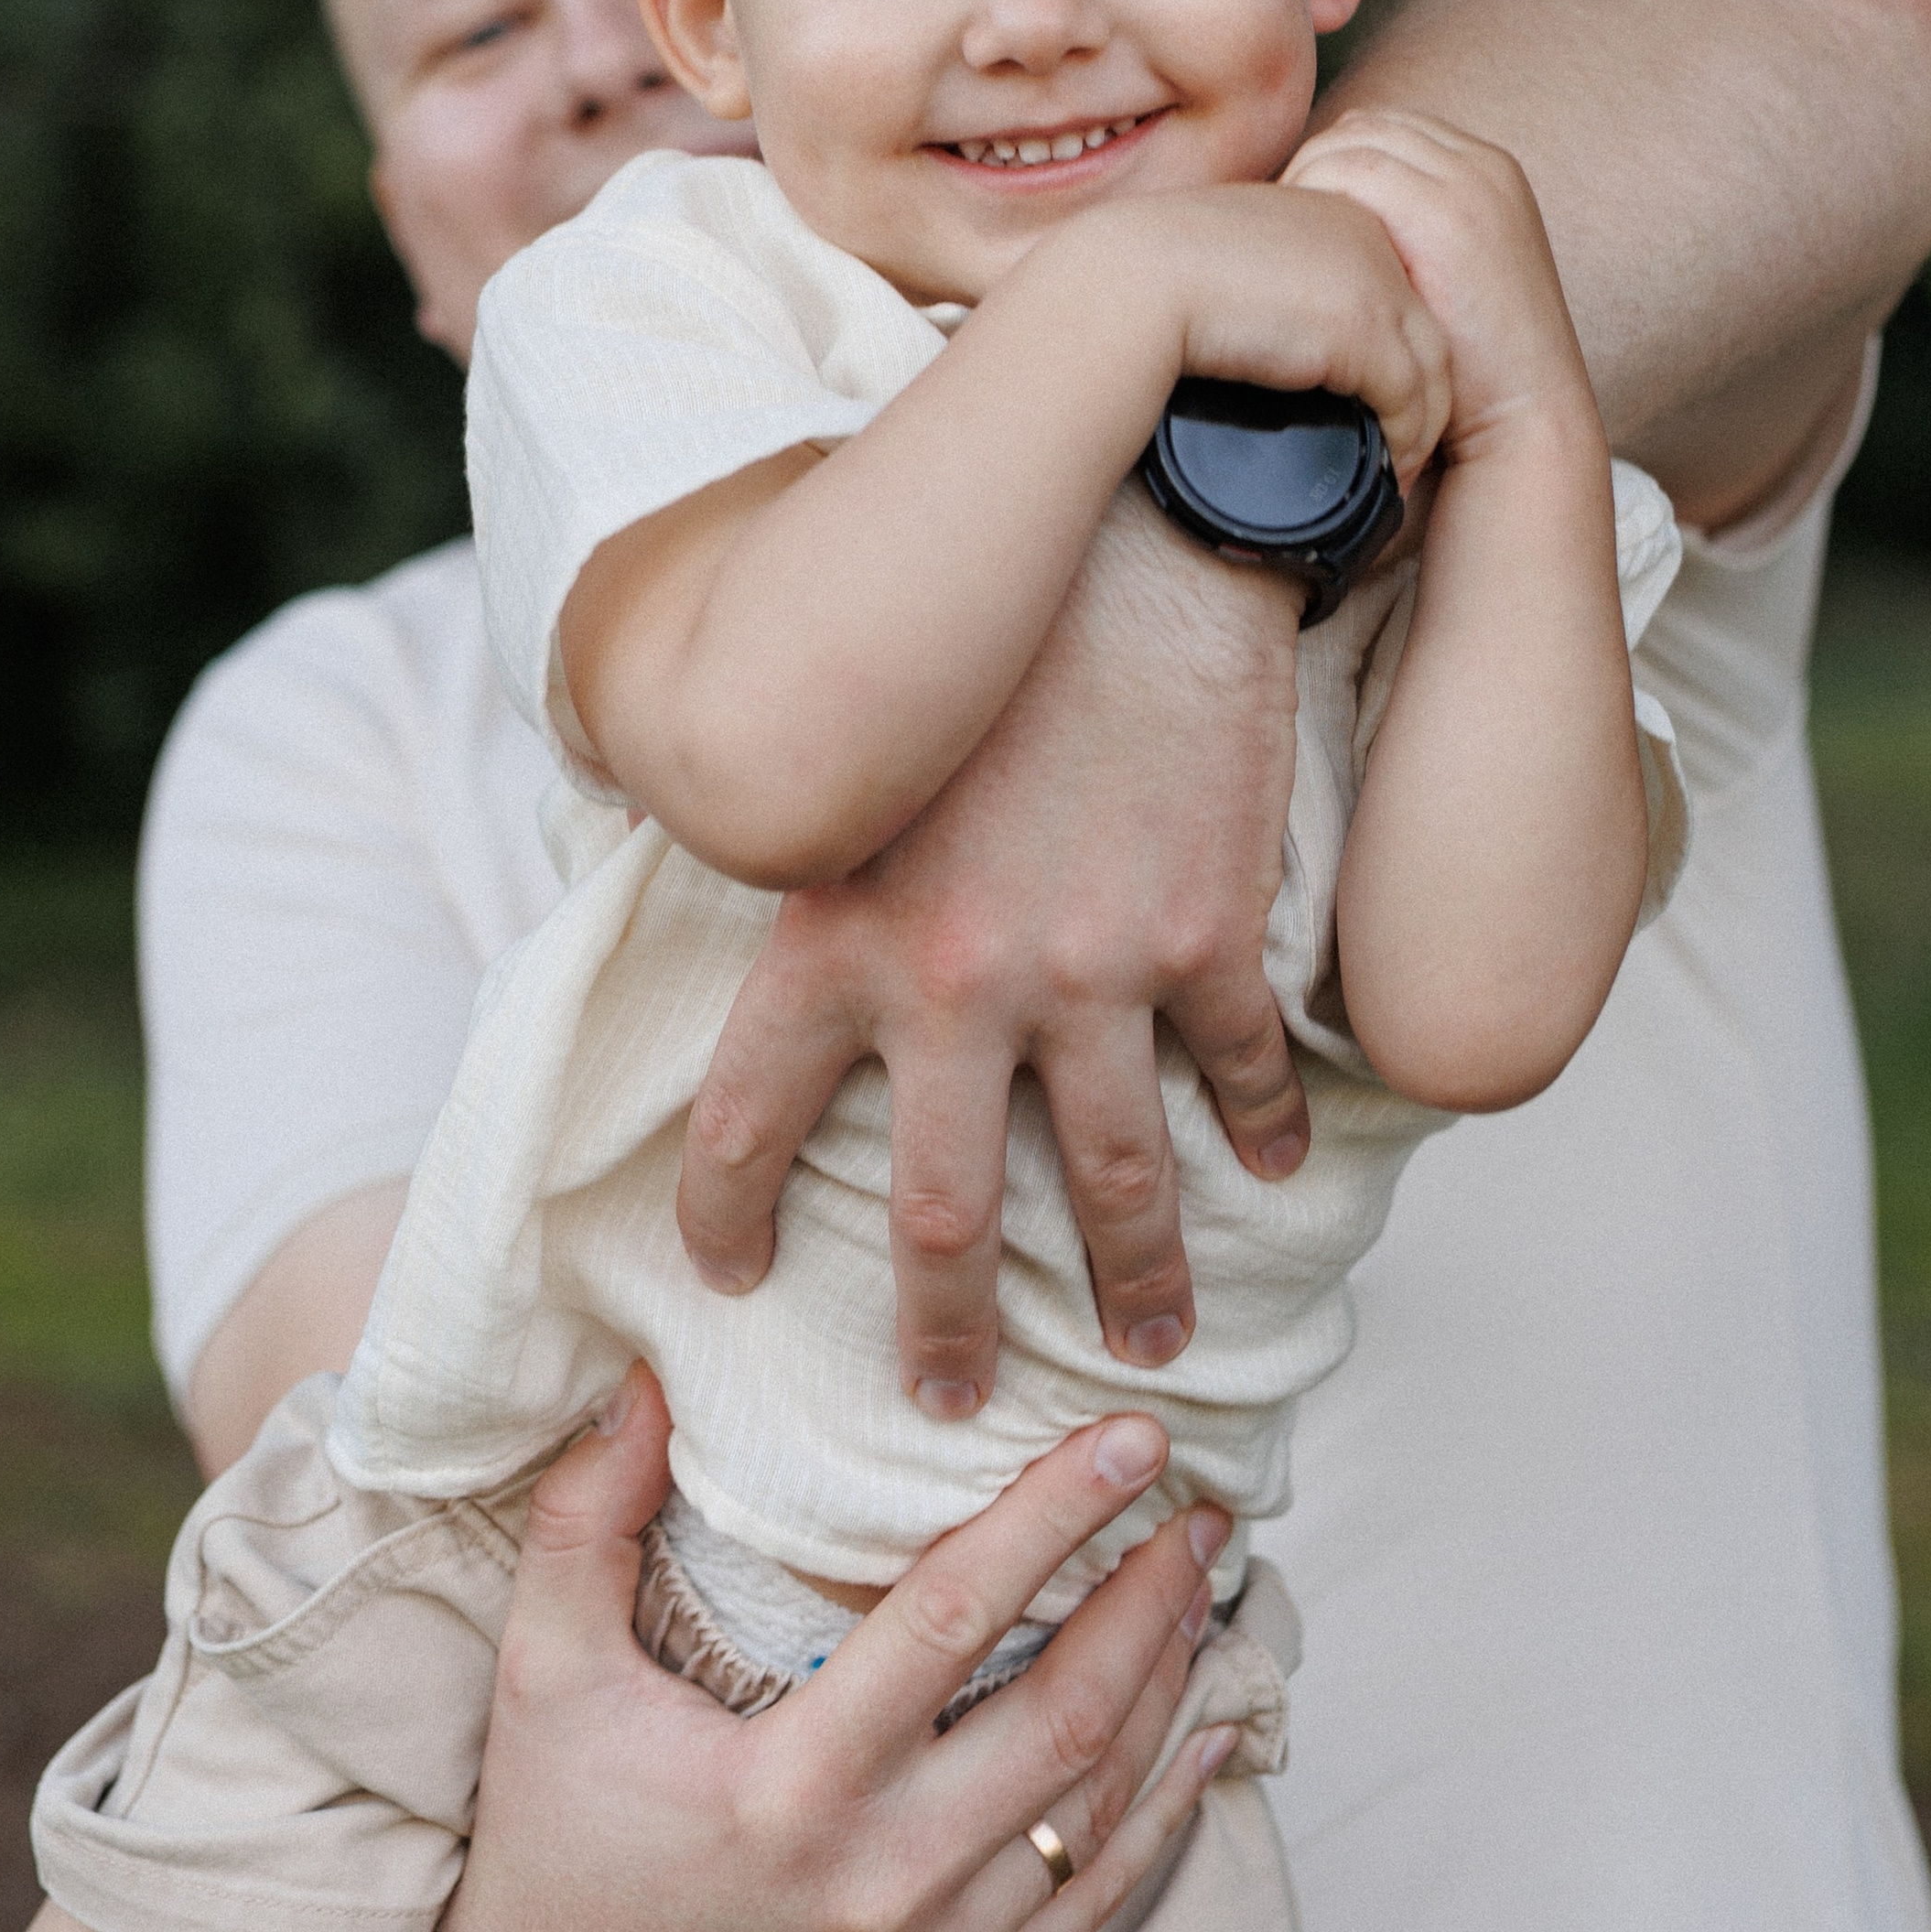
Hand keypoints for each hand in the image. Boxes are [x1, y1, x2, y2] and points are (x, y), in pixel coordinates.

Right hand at [399, 1372, 1233, 1931]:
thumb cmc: (552, 1837)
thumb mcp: (545, 1670)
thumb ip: (590, 1517)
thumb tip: (647, 1379)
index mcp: (791, 1787)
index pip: (956, 1617)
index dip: (1055, 1515)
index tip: (1133, 1440)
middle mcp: (880, 1882)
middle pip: (1066, 1716)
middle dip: (1149, 1599)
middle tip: (1203, 1508)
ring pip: (1096, 1810)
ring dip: (1170, 1690)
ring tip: (1206, 1589)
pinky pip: (1092, 1909)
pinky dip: (1163, 1816)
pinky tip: (1208, 1737)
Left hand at [679, 491, 1307, 1413]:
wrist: (1127, 531)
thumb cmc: (959, 617)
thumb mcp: (831, 738)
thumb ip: (773, 832)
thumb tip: (660, 834)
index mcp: (833, 935)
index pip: (745, 1124)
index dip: (725, 1219)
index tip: (726, 1285)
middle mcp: (956, 983)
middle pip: (936, 1216)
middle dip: (941, 1332)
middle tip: (950, 1400)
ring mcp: (1093, 973)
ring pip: (1111, 1183)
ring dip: (1134, 1280)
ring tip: (1151, 1347)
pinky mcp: (1204, 940)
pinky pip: (1236, 1071)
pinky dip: (1258, 1128)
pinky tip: (1271, 1167)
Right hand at [1097, 181, 1450, 485]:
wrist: (1135, 280)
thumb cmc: (1156, 274)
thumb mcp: (1231, 261)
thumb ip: (1269, 282)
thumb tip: (1267, 328)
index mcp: (1337, 214)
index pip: (1393, 290)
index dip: (1393, 351)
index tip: (1377, 402)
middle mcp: (1367, 237)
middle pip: (1424, 329)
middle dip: (1421, 396)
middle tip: (1400, 447)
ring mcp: (1373, 280)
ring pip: (1431, 369)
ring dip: (1420, 428)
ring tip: (1395, 471)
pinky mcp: (1365, 330)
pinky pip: (1409, 401)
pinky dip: (1403, 443)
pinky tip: (1385, 472)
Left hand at [1282, 110, 1601, 469]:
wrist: (1525, 417)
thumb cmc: (1474, 371)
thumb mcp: (1448, 280)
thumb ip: (1408, 235)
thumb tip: (1330, 222)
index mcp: (1487, 173)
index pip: (1386, 131)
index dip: (1333, 164)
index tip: (1300, 219)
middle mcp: (1481, 164)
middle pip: (1365, 126)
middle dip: (1314, 165)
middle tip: (1280, 229)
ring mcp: (1467, 183)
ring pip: (1351, 140)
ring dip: (1306, 181)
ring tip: (1286, 243)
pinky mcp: (1445, 213)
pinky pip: (1349, 170)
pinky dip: (1312, 197)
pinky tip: (1299, 252)